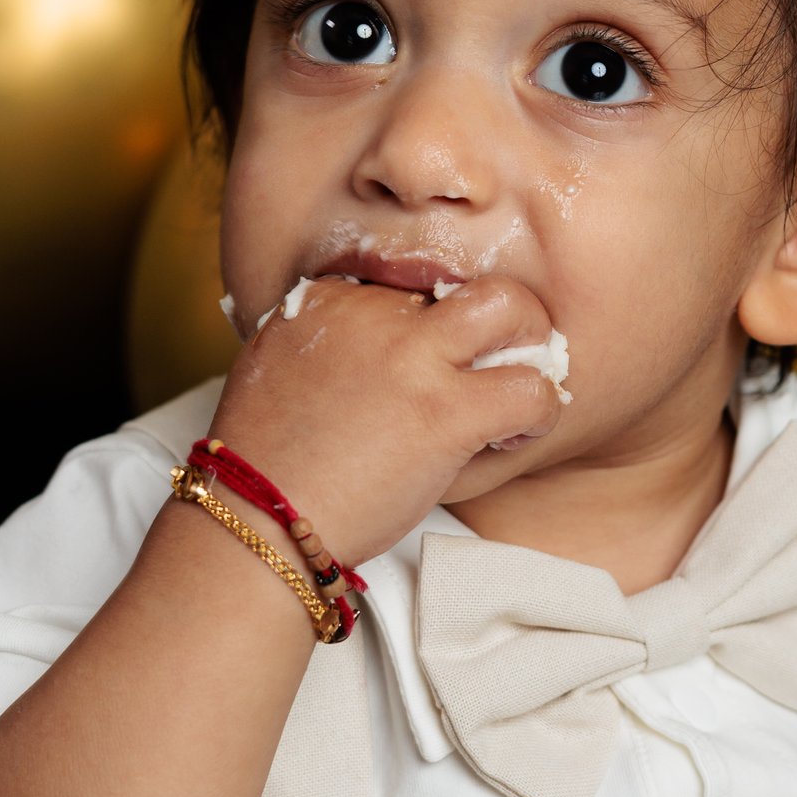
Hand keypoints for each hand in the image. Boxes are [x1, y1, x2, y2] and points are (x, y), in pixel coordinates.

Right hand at [209, 273, 566, 570]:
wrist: (257, 518)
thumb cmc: (266, 461)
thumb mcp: (276, 366)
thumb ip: (322, 340)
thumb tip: (362, 349)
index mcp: (331, 298)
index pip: (412, 280)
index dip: (435, 322)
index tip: (430, 363)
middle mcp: (375, 313)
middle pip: (468, 279)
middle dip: (498, 312)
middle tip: (500, 355)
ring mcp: (413, 358)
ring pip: (512, 310)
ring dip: (531, 347)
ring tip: (518, 388)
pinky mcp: (446, 413)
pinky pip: (531, 390)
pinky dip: (540, 410)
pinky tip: (515, 433)